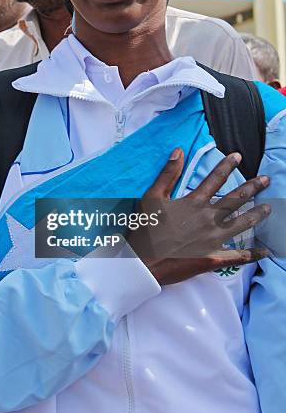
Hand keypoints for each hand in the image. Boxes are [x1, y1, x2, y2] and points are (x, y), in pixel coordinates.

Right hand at [128, 150, 270, 284]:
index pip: (215, 179)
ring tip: (268, 208)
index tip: (238, 156)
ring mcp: (212, 239)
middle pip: (235, 199)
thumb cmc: (145, 229)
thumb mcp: (152, 197)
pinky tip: (265, 251)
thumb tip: (179, 150)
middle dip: (252, 188)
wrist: (143, 261)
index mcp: (193, 203)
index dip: (227, 166)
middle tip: (266, 180)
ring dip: (257, 215)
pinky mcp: (213, 258)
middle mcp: (208, 218)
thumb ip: (167, 173)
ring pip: (241, 224)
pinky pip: (237, 256)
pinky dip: (252, 254)